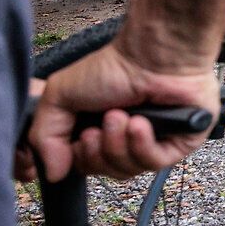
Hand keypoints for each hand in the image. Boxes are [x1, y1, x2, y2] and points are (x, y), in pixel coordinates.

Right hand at [24, 39, 219, 181]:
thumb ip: (45, 135)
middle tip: (101, 124)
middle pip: (105, 171)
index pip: (85, 166)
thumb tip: (53, 173)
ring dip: (118, 144)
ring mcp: (154, 141)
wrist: (154, 52)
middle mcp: (126, 138)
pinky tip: (140, 124)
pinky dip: (142, 145)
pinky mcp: (179, 142)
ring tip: (121, 116)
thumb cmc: (114, 66)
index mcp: (100, 129)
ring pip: (128, 170)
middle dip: (98, 151)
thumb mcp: (60, 95)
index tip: (81, 137)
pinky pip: (155, 163)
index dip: (80, 159)